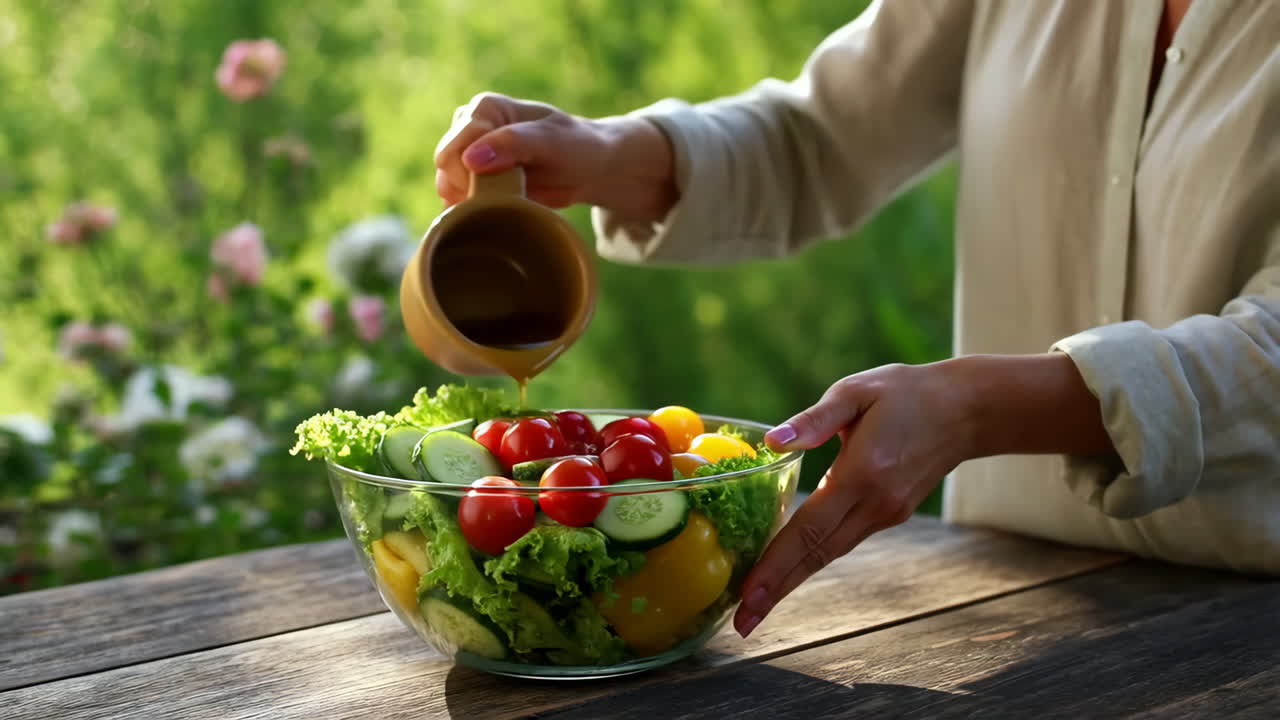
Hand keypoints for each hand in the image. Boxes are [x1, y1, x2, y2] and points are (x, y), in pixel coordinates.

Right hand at [434, 92, 677, 219]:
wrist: (590, 169)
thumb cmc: (576, 147)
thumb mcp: (553, 141)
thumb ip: (514, 144)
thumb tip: (471, 158)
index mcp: (483, 109)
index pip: (456, 144)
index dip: (473, 171)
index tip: (506, 183)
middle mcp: (469, 128)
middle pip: (446, 167)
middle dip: (473, 187)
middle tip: (511, 194)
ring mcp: (468, 155)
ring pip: (446, 185)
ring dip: (472, 201)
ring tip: (509, 200)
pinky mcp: (473, 181)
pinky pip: (456, 200)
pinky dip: (472, 210)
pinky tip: (498, 210)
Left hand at [732, 354, 1113, 637]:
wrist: (967, 410)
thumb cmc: (906, 393)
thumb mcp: (857, 392)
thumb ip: (814, 419)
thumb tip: (774, 442)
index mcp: (863, 474)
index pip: (810, 530)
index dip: (776, 566)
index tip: (748, 596)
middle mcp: (876, 504)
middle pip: (818, 556)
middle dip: (777, 590)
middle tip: (742, 622)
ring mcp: (886, 514)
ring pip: (830, 553)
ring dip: (791, 578)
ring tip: (755, 603)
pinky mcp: (889, 513)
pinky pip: (842, 540)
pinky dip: (811, 558)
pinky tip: (787, 567)